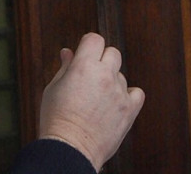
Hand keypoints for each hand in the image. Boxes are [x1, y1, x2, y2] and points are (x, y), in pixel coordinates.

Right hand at [37, 33, 145, 170]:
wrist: (70, 150)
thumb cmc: (56, 120)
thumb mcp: (53, 89)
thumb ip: (65, 68)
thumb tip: (68, 52)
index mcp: (83, 66)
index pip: (94, 39)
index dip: (88, 45)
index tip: (85, 54)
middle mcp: (104, 75)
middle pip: (112, 53)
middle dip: (102, 60)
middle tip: (90, 76)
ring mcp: (119, 92)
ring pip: (121, 75)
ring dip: (111, 81)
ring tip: (97, 100)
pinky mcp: (129, 110)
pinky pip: (137, 93)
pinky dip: (129, 95)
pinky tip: (116, 102)